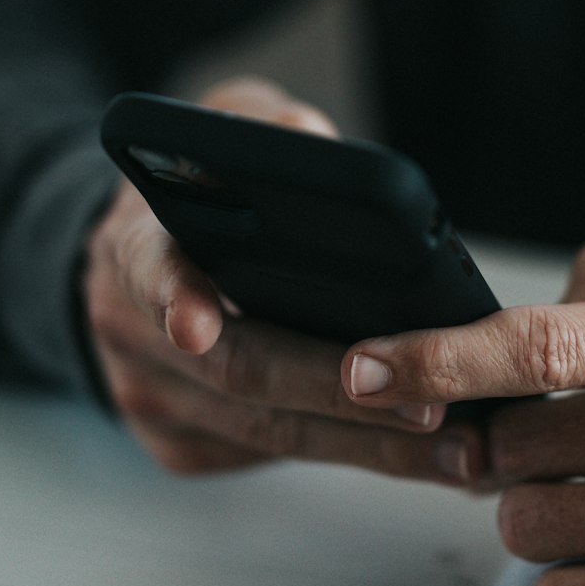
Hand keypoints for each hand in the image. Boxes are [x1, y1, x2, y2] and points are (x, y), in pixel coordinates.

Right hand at [83, 76, 485, 483]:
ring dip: (367, 445)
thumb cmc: (206, 190)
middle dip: (339, 392)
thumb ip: (266, 128)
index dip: (172, 295)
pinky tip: (420, 452)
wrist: (145, 259)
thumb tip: (317, 144)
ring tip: (457, 448)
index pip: (146, 267)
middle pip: (237, 370)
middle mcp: (126, 328)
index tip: (197, 326)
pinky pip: (269, 457)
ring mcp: (149, 396)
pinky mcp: (179, 445)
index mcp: (133, 243)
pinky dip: (350, 455)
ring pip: (264, 432)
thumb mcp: (227, 132)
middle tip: (430, 407)